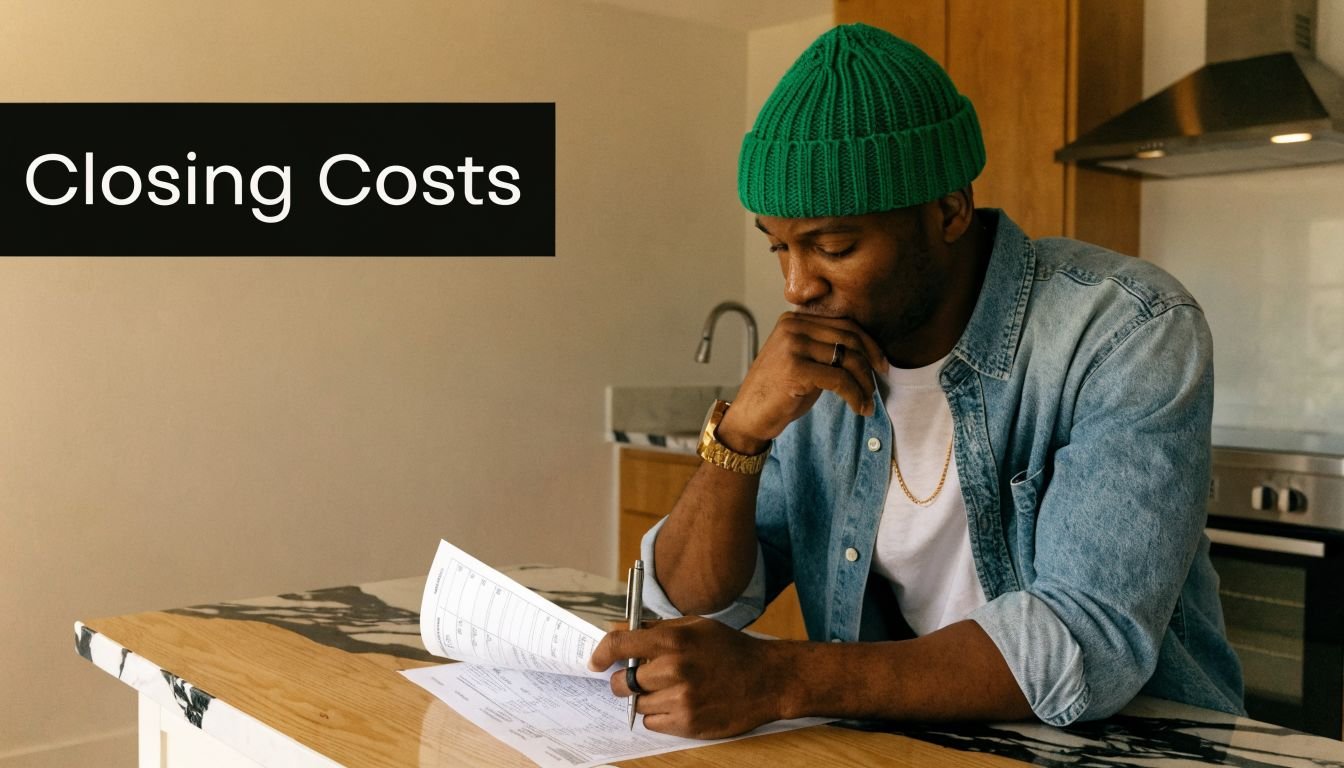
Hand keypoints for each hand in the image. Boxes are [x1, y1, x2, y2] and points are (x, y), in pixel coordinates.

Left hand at [587, 617, 790, 738]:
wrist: (768, 679)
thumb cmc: (729, 649)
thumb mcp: (695, 626)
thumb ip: (656, 630)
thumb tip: (617, 631)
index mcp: (674, 639)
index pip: (619, 644)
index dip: (600, 653)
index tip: (594, 662)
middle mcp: (675, 669)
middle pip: (623, 681)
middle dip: (625, 680)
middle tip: (638, 678)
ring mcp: (682, 699)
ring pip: (638, 704)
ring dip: (646, 698)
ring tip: (671, 689)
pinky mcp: (689, 723)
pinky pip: (653, 723)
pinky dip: (659, 715)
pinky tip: (679, 703)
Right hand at [719, 313, 887, 453]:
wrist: (749, 416)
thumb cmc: (778, 393)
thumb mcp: (803, 361)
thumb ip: (825, 348)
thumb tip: (867, 352)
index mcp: (794, 320)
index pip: (845, 324)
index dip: (869, 345)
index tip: (881, 365)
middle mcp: (792, 327)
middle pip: (849, 338)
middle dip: (870, 364)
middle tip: (877, 386)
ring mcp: (792, 345)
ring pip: (848, 358)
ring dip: (864, 384)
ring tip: (867, 402)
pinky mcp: (795, 368)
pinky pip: (839, 379)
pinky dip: (855, 395)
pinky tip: (858, 407)